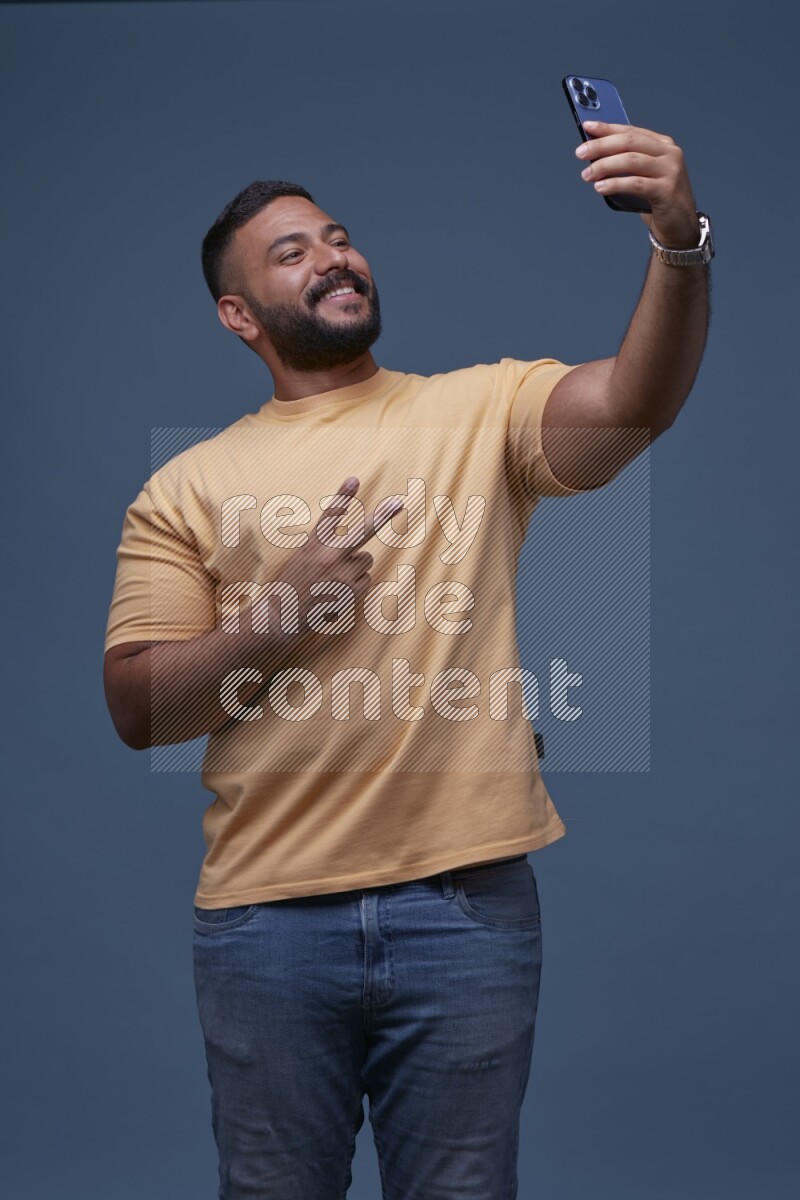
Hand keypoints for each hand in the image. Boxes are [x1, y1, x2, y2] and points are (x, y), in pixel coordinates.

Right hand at [274, 476, 403, 632]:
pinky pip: (366, 579)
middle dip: (383, 516)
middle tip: (399, 503)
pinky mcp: (352, 592)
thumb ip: (326, 549)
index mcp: (313, 545)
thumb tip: (362, 554)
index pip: (330, 516)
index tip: (354, 479)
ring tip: (335, 578)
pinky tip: (338, 591)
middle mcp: (329, 557)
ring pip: (366, 559)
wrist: (283, 616)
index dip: (343, 496)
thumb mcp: (303, 558)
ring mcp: (342, 575)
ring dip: (356, 565)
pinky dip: (357, 584)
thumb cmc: (293, 584)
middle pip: (363, 532)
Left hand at [575, 120, 699, 247]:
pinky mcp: (667, 191)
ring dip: (605, 166)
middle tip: (580, 153)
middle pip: (630, 143)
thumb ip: (627, 162)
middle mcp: (669, 153)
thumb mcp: (643, 175)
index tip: (587, 126)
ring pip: (631, 160)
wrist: (680, 225)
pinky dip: (615, 184)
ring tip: (587, 174)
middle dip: (601, 146)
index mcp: (663, 144)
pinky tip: (600, 187)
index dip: (608, 128)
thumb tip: (595, 154)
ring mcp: (670, 171)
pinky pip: (636, 184)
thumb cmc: (657, 199)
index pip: (631, 131)